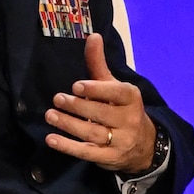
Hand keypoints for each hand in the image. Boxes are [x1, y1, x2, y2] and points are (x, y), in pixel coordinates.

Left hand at [44, 33, 155, 173]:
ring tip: (50, 115)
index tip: (76, 86)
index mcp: (131, 98)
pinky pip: (87, 153)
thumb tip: (92, 35)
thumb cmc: (121, 108)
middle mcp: (128, 120)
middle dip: (78, 107)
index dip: (97, 89)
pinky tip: (51, 139)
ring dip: (69, 125)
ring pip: (93, 134)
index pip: (117, 92)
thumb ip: (99, 64)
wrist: (143, 145)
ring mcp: (120, 141)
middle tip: (57, 98)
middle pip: (102, 113)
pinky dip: (68, 147)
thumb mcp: (113, 85)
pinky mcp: (108, 158)